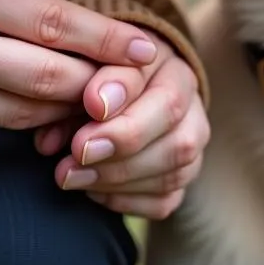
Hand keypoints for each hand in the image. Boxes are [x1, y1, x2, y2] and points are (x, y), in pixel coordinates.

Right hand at [0, 0, 157, 140]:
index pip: (52, 23)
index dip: (108, 40)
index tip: (148, 48)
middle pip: (46, 80)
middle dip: (99, 84)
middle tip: (134, 81)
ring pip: (17, 115)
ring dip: (63, 109)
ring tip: (95, 95)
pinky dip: (14, 120)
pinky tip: (37, 106)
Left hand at [36, 33, 209, 219]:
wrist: (106, 91)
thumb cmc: (98, 72)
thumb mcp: (94, 62)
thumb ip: (92, 83)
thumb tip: (86, 112)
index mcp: (175, 72)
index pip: (168, 96)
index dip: (129, 107)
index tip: (91, 107)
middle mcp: (192, 110)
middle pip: (178, 142)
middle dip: (123, 149)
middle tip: (78, 152)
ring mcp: (190, 147)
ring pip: (173, 175)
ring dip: (116, 179)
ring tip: (71, 174)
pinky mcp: (178, 179)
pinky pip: (162, 202)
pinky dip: (124, 200)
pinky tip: (92, 188)